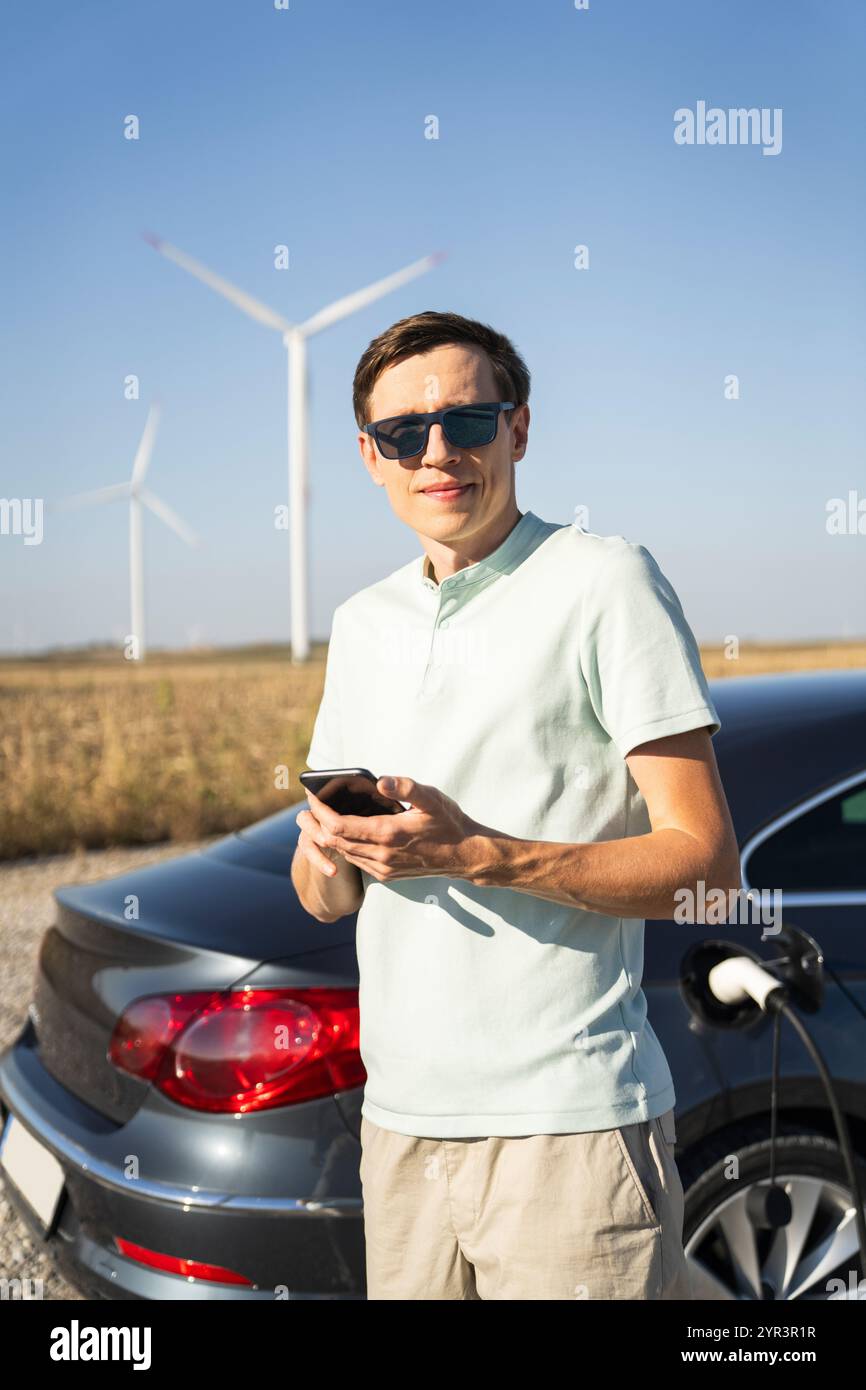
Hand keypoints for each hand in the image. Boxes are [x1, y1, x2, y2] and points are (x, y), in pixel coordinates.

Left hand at [303, 776, 484, 883]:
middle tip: (308, 806)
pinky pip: (357, 861)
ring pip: (344, 853)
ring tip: (320, 816)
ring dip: (329, 836)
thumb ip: (406, 787)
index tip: (312, 796)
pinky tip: (345, 832)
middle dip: (317, 823)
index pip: (339, 826)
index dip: (320, 811)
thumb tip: (380, 781)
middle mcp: (381, 855)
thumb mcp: (431, 798)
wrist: (464, 855)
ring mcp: (383, 868)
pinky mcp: (386, 875)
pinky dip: (345, 846)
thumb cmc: (448, 822)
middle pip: (335, 841)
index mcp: (387, 834)